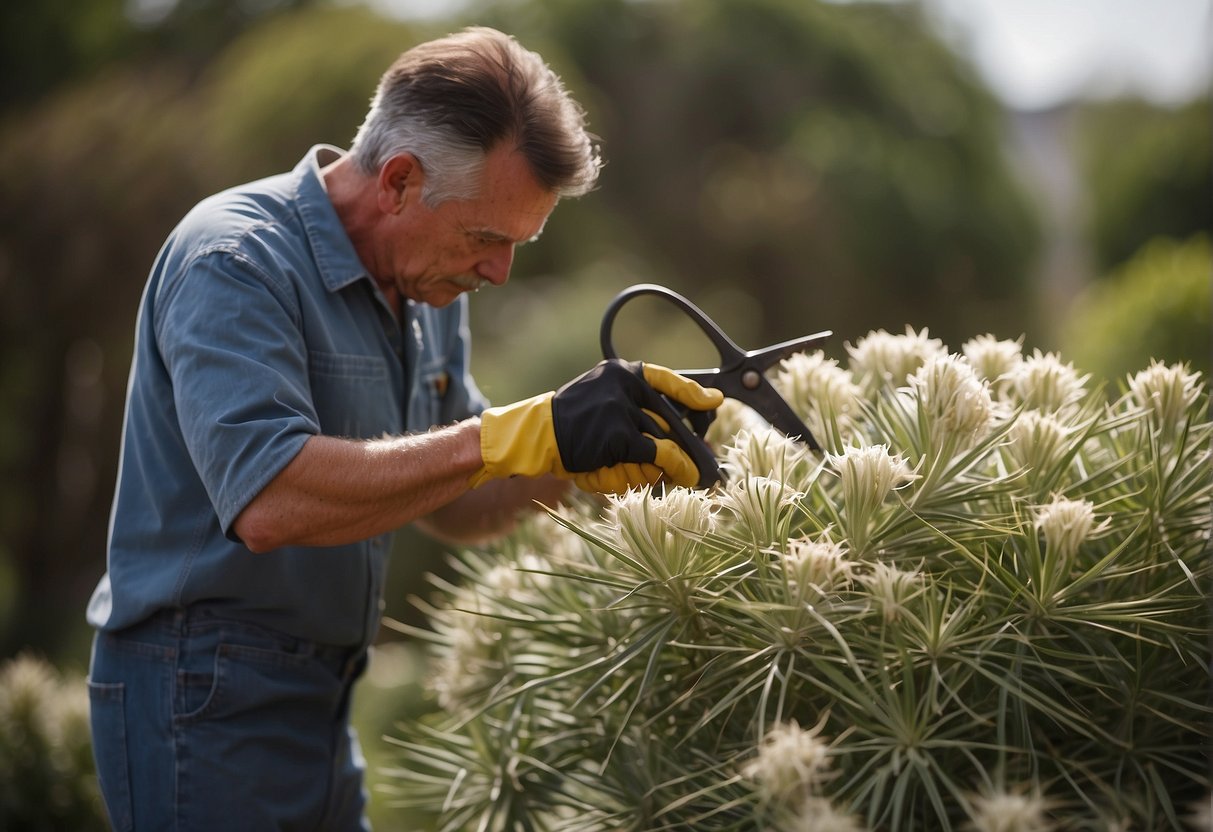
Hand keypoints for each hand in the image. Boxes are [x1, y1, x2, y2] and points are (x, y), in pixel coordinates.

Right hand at [469, 360, 722, 490]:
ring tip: (692, 475)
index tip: (714, 402)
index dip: (693, 392)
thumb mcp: (601, 400)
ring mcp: (622, 408)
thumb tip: (674, 436)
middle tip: (701, 459)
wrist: (539, 433)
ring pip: (666, 438)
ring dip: (679, 460)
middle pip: (670, 417)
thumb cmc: (573, 424)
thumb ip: (633, 409)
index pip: (666, 378)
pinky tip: (683, 476)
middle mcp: (624, 384)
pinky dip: (675, 466)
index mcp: (621, 372)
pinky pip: (658, 453)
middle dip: (688, 440)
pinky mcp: (619, 434)